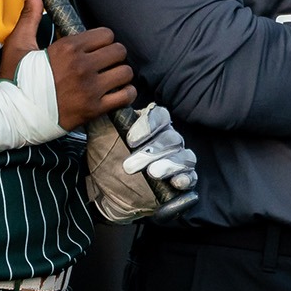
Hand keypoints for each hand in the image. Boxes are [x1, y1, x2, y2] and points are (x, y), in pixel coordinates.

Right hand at [0, 0, 135, 128]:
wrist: (12, 115)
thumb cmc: (15, 79)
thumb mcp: (19, 43)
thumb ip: (31, 13)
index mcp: (68, 48)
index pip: (106, 34)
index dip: (102, 40)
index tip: (94, 48)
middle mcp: (82, 66)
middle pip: (119, 51)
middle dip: (113, 55)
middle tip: (103, 62)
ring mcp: (90, 89)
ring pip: (125, 73)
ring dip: (120, 74)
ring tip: (110, 77)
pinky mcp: (94, 109)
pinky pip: (125, 97)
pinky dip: (126, 94)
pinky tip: (117, 92)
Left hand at [84, 103, 199, 223]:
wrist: (105, 189)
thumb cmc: (105, 159)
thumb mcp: (98, 136)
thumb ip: (101, 117)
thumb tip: (103, 101)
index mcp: (151, 125)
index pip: (159, 116)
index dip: (148, 126)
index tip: (130, 140)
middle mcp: (167, 141)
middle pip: (172, 139)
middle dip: (153, 151)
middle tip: (130, 165)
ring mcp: (176, 161)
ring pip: (185, 156)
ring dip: (170, 164)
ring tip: (153, 173)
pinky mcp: (180, 181)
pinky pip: (191, 177)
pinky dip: (186, 179)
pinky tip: (176, 182)